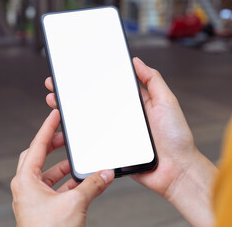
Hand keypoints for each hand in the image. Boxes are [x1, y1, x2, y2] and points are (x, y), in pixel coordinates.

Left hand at [11, 110, 113, 226]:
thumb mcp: (74, 203)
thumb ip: (92, 185)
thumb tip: (105, 173)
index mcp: (26, 180)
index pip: (37, 145)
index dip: (48, 127)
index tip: (54, 114)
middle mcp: (27, 187)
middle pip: (40, 156)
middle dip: (54, 145)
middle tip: (67, 135)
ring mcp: (34, 198)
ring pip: (49, 174)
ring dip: (65, 167)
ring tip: (80, 160)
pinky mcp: (43, 208)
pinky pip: (56, 188)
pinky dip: (69, 183)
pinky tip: (83, 182)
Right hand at [44, 58, 216, 226]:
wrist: (177, 171)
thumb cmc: (176, 138)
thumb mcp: (167, 101)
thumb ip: (153, 80)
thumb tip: (136, 61)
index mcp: (135, 104)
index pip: (110, 87)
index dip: (93, 80)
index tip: (77, 72)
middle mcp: (124, 118)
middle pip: (95, 103)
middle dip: (74, 95)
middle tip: (56, 87)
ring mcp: (116, 134)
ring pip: (90, 121)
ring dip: (71, 114)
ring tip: (55, 103)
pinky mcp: (112, 150)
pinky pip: (93, 141)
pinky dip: (78, 136)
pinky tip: (65, 129)